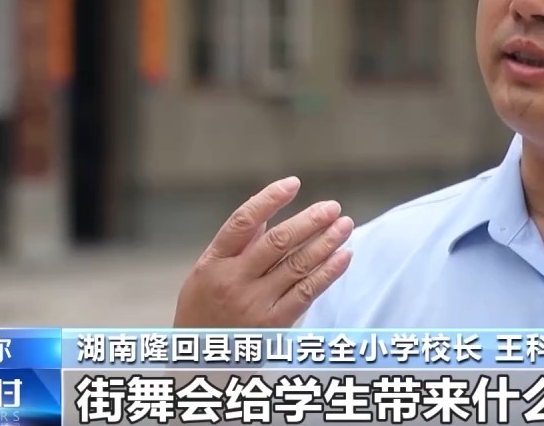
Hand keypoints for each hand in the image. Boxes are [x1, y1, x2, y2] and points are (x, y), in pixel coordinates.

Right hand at [173, 177, 354, 327]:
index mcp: (213, 262)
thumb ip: (235, 246)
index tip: (293, 183)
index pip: (242, 221)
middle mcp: (233, 280)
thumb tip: (267, 219)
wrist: (198, 360)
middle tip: (333, 207)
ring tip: (345, 226)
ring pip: (297, 266)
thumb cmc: (203, 310)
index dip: (269, 199)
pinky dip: (328, 273)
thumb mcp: (205, 274)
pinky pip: (306, 293)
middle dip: (309, 221)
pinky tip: (344, 257)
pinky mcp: (272, 324)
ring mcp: (253, 303)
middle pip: (278, 242)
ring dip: (326, 243)